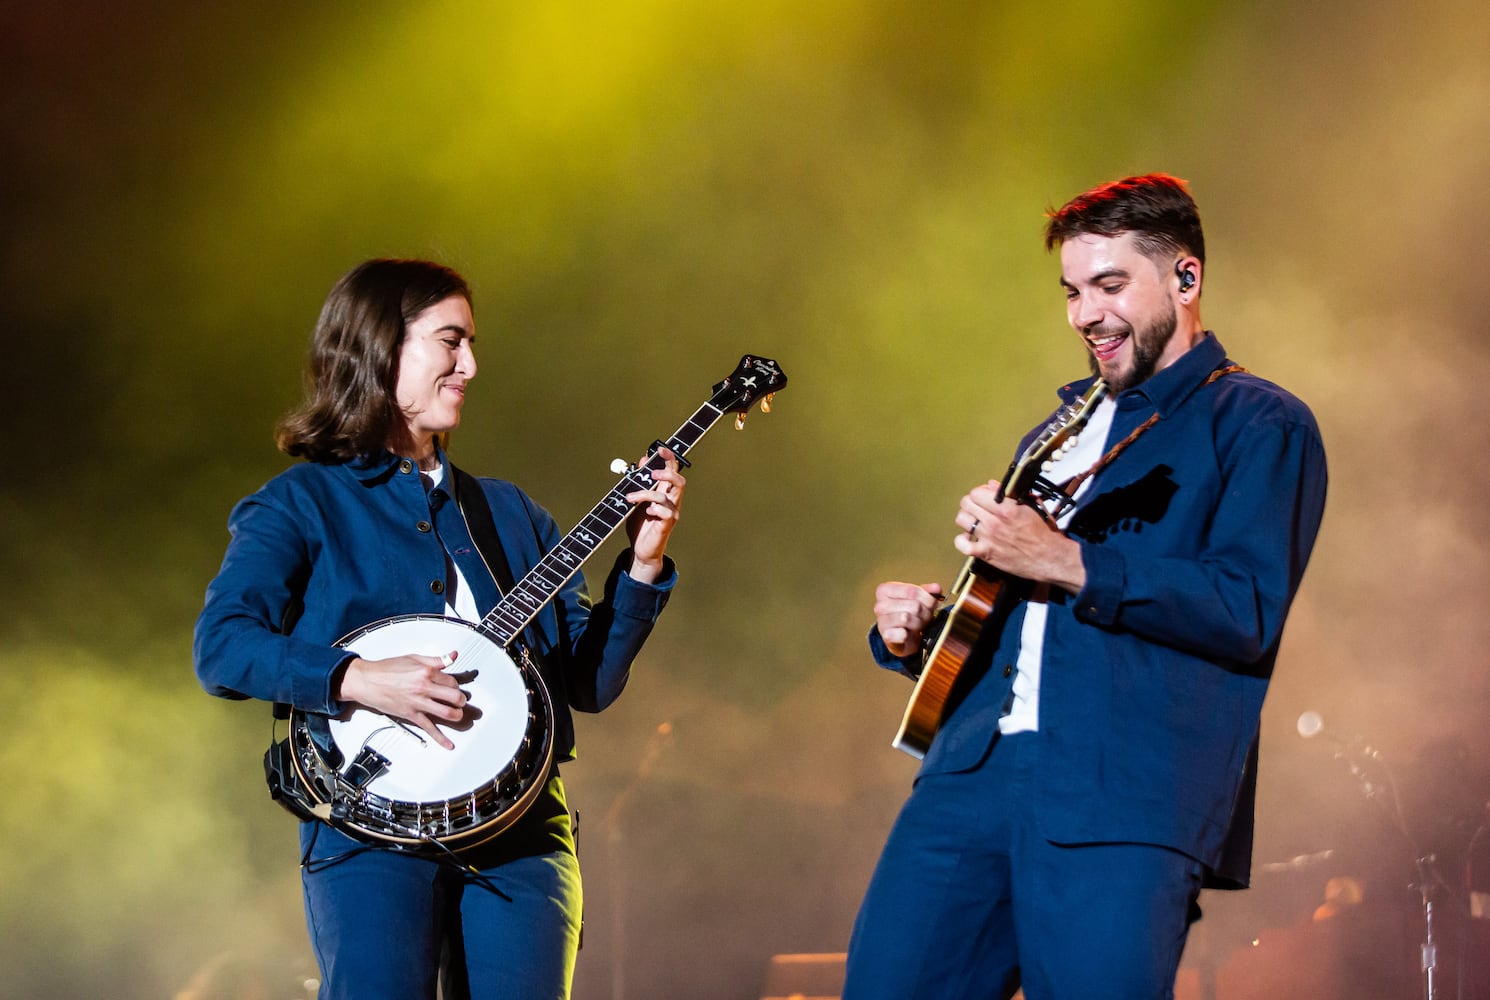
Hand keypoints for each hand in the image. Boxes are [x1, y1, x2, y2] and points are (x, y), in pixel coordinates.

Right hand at [335, 650, 466, 749]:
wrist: (368, 681)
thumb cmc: (387, 669)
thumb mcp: (414, 658)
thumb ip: (436, 660)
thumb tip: (452, 656)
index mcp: (426, 672)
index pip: (452, 681)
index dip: (455, 685)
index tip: (453, 687)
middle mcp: (424, 688)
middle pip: (454, 697)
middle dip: (461, 700)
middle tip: (460, 701)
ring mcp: (418, 703)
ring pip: (446, 713)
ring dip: (457, 715)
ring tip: (458, 714)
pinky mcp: (411, 715)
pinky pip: (429, 728)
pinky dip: (441, 738)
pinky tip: (449, 745)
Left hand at [626, 447, 685, 583]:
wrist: (640, 550)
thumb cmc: (641, 524)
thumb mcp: (636, 498)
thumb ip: (640, 480)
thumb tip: (643, 459)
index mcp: (665, 492)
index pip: (672, 471)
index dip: (669, 458)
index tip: (661, 449)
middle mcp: (672, 501)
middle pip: (679, 481)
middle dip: (667, 473)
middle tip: (652, 474)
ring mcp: (671, 514)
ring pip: (667, 496)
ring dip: (646, 494)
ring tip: (631, 498)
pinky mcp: (667, 526)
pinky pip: (666, 513)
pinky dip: (655, 510)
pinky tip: (647, 513)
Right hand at [873, 581, 944, 658]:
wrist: (902, 637)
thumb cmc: (910, 615)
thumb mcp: (918, 599)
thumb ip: (928, 592)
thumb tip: (936, 588)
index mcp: (885, 590)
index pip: (911, 591)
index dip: (927, 598)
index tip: (931, 604)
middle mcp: (880, 605)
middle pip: (914, 605)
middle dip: (925, 613)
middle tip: (925, 617)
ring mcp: (882, 621)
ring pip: (908, 618)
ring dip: (919, 624)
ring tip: (919, 625)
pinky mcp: (886, 637)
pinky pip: (903, 634)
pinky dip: (911, 636)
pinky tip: (910, 634)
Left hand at [954, 479, 1085, 592]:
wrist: (1050, 558)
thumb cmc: (1044, 534)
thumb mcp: (1032, 506)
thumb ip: (1011, 494)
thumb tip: (993, 486)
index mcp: (1006, 508)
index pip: (977, 493)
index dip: (980, 493)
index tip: (985, 496)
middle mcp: (995, 522)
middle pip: (966, 504)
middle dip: (971, 503)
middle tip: (978, 507)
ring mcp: (989, 538)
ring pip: (961, 520)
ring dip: (967, 518)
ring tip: (975, 521)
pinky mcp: (986, 553)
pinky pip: (962, 545)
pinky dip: (962, 540)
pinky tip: (969, 538)